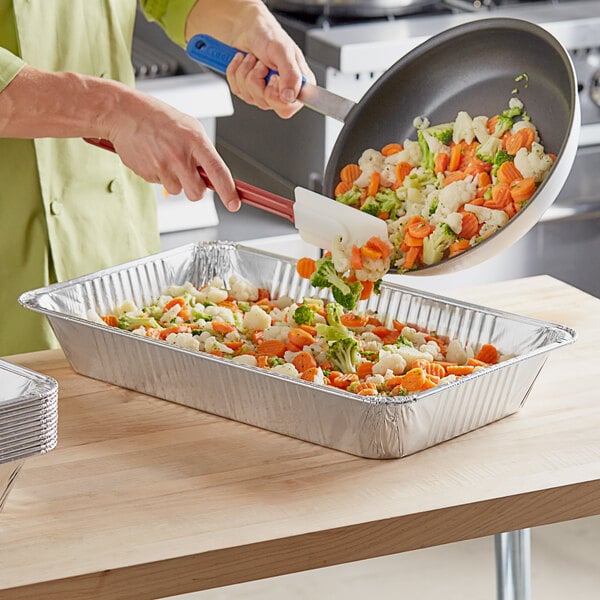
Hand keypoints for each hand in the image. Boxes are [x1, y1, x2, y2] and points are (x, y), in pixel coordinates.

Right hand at [108, 89, 240, 210]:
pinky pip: (160, 184)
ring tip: (165, 157)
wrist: (124, 113)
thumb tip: (216, 178)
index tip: (234, 204)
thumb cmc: (160, 119)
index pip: (218, 172)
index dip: (228, 192)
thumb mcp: (190, 128)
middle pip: (196, 193)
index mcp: (195, 141)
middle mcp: (180, 155)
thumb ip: (204, 153)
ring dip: (174, 180)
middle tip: (188, 174)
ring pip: (177, 190)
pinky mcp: (147, 173)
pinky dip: (159, 175)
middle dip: (195, 189)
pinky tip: (153, 156)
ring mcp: (162, 166)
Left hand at [186, 1, 315, 118]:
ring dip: (246, 73)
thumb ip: (291, 75)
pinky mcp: (247, 90)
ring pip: (250, 97)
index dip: (277, 97)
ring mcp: (264, 92)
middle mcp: (282, 91)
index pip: (289, 108)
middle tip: (262, 64)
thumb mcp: (283, 52)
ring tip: (253, 59)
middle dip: (258, 79)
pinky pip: (237, 90)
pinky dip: (236, 71)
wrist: (247, 28)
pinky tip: (243, 61)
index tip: (273, 78)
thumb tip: (290, 97)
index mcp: (297, 84)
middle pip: (267, 104)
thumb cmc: (268, 35)